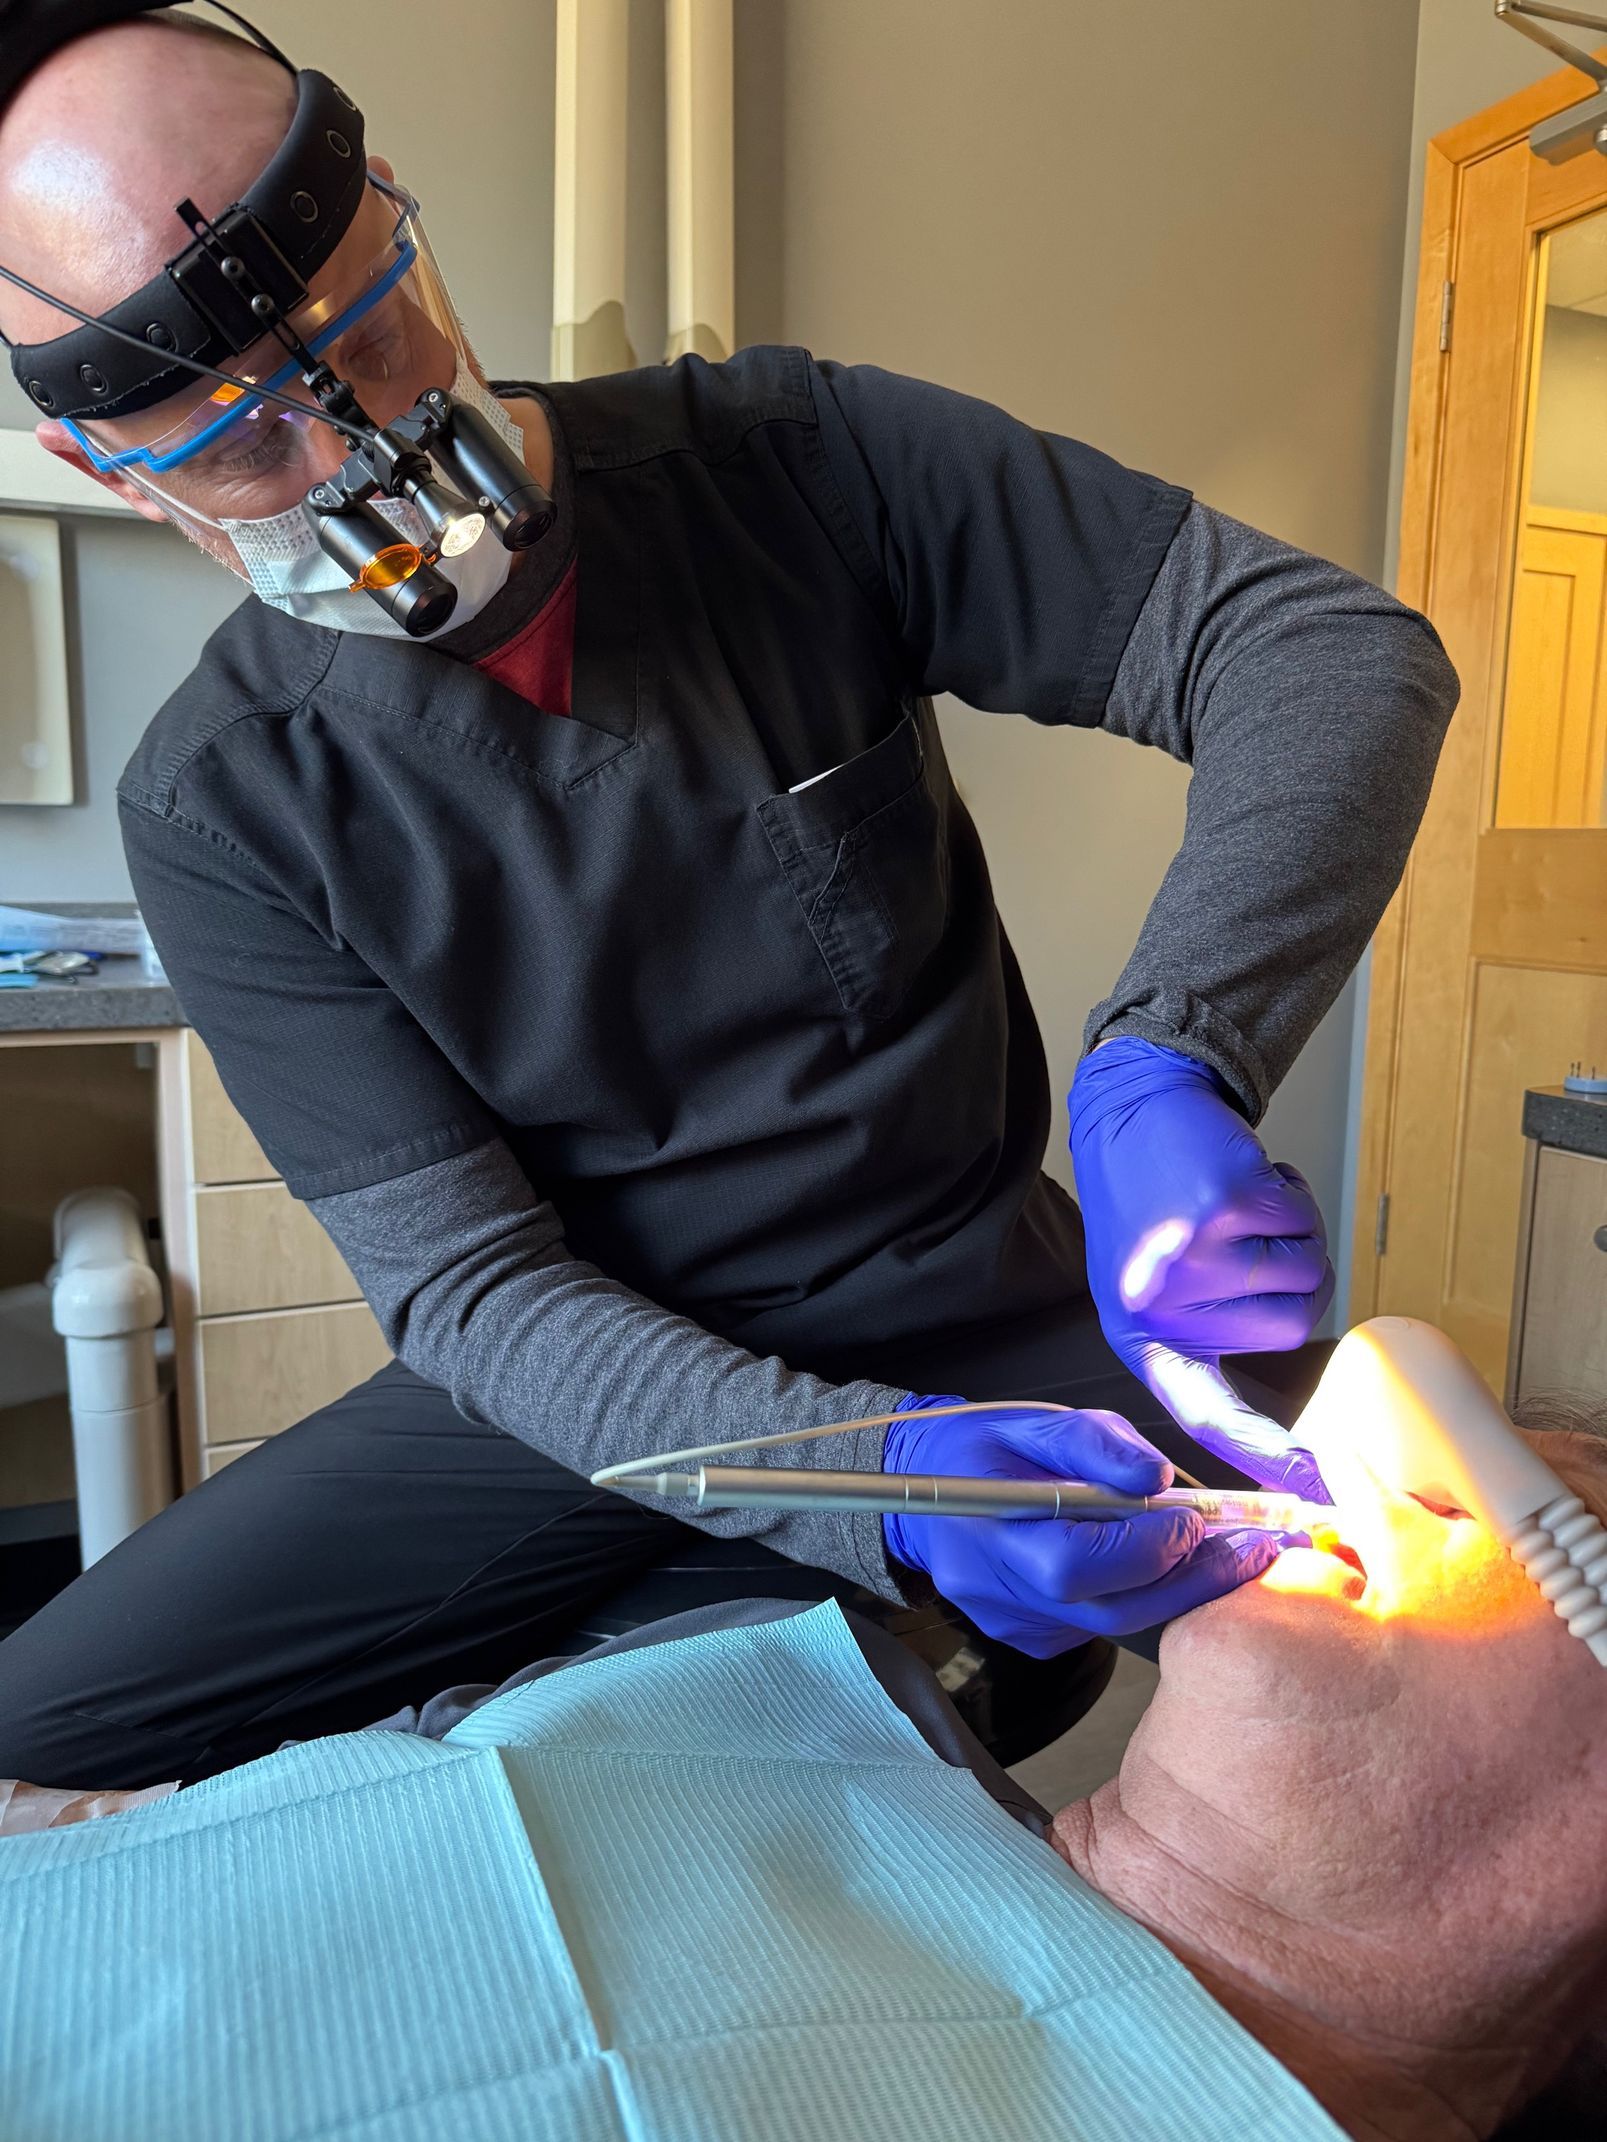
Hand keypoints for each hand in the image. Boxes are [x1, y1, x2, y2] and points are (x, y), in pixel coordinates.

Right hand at [881, 1396, 1280, 1656]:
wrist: (922, 1485)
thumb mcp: (1031, 1421)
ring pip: (1112, 1624)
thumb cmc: (978, 1446)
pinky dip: (1137, 1595)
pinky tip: (1160, 1564)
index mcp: (991, 1534)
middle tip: (1251, 1549)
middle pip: (1112, 1610)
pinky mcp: (1028, 1638)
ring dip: (1175, 1589)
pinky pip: (1097, 1625)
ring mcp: (1013, 1625)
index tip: (1198, 1517)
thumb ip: (1095, 1446)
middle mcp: (999, 1593)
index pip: (1079, 1562)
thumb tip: (1158, 1480)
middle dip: (1190, 1579)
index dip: (1147, 1546)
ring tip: (1226, 1552)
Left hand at [1069, 1035, 1333, 1500]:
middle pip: (1291, 1328)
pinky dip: (1292, 1194)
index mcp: (1145, 1337)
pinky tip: (1247, 1176)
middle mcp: (1164, 1307)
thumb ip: (1203, 1337)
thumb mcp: (1152, 1285)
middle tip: (1241, 1240)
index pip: (1207, 1415)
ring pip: (1306, 1274)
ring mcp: (1192, 1259)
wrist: (1131, 1109)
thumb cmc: (1149, 1202)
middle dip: (1288, 1279)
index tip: (1317, 1485)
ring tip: (1238, 1207)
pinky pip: (1303, 1222)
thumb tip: (1288, 1417)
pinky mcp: (1222, 1207)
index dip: (1266, 1453)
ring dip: (1292, 1234)